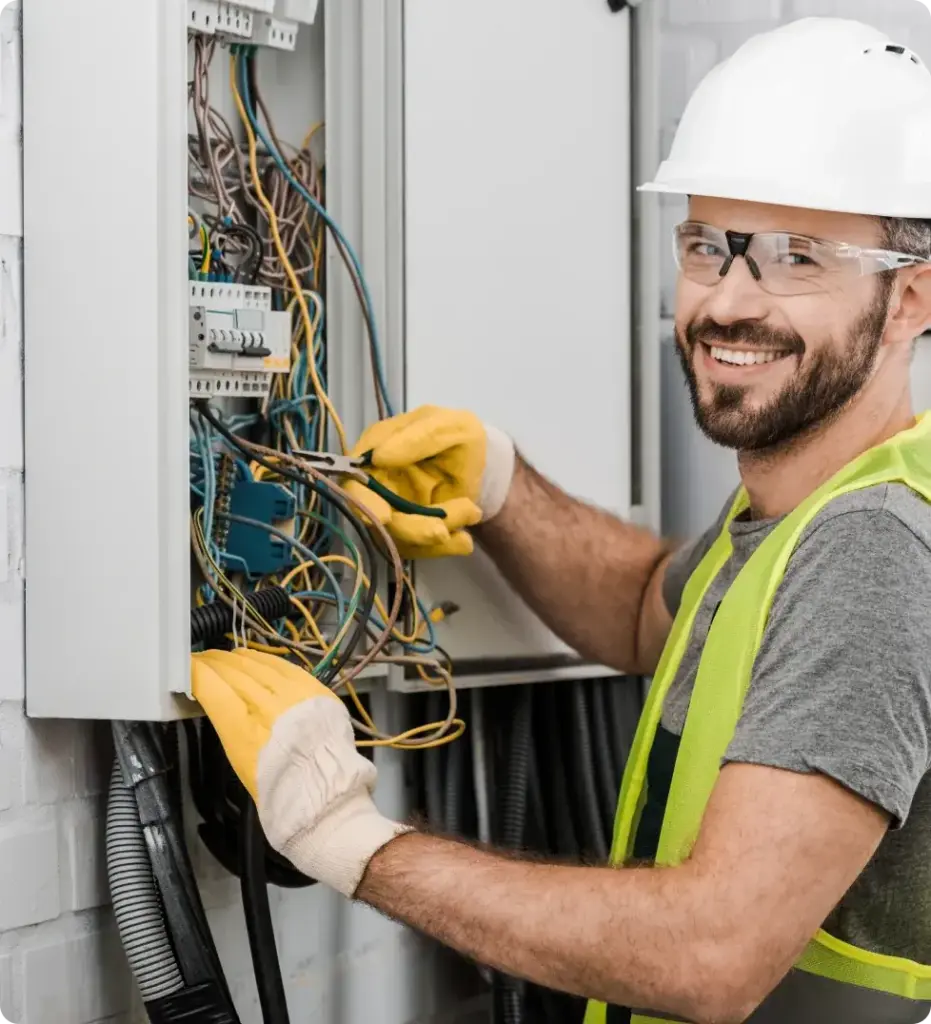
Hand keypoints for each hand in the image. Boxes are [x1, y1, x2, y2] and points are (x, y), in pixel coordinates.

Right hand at [191, 648, 411, 896]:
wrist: (328, 802)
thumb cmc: (280, 796)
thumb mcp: (242, 765)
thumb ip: (233, 729)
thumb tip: (223, 702)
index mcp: (246, 733)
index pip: (214, 689)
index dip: (199, 674)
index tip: (189, 667)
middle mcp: (271, 709)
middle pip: (237, 673)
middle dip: (217, 663)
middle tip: (204, 659)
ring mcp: (297, 698)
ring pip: (262, 666)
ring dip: (241, 659)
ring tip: (228, 657)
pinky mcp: (318, 694)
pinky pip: (288, 669)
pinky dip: (269, 662)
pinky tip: (259, 660)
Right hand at [343, 405, 514, 557]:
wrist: (486, 463)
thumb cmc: (460, 437)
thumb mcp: (447, 427)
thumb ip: (417, 438)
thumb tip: (378, 456)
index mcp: (376, 452)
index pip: (355, 482)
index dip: (363, 502)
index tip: (385, 517)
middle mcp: (377, 485)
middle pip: (377, 518)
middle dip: (410, 529)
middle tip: (441, 532)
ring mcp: (392, 511)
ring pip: (401, 537)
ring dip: (436, 534)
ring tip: (472, 513)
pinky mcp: (410, 531)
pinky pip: (419, 548)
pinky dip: (444, 547)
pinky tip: (465, 540)